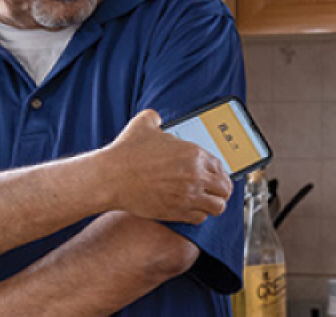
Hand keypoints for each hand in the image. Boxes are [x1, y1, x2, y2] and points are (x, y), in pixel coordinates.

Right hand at [97, 109, 232, 223]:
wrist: (110, 178)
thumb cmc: (126, 152)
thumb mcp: (143, 124)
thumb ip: (156, 118)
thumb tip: (157, 118)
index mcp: (193, 153)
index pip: (221, 166)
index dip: (220, 172)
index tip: (215, 175)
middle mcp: (195, 175)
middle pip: (225, 188)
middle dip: (221, 189)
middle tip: (215, 190)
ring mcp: (188, 195)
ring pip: (217, 206)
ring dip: (214, 204)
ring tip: (207, 202)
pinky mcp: (177, 212)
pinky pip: (200, 218)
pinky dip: (199, 215)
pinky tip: (192, 210)